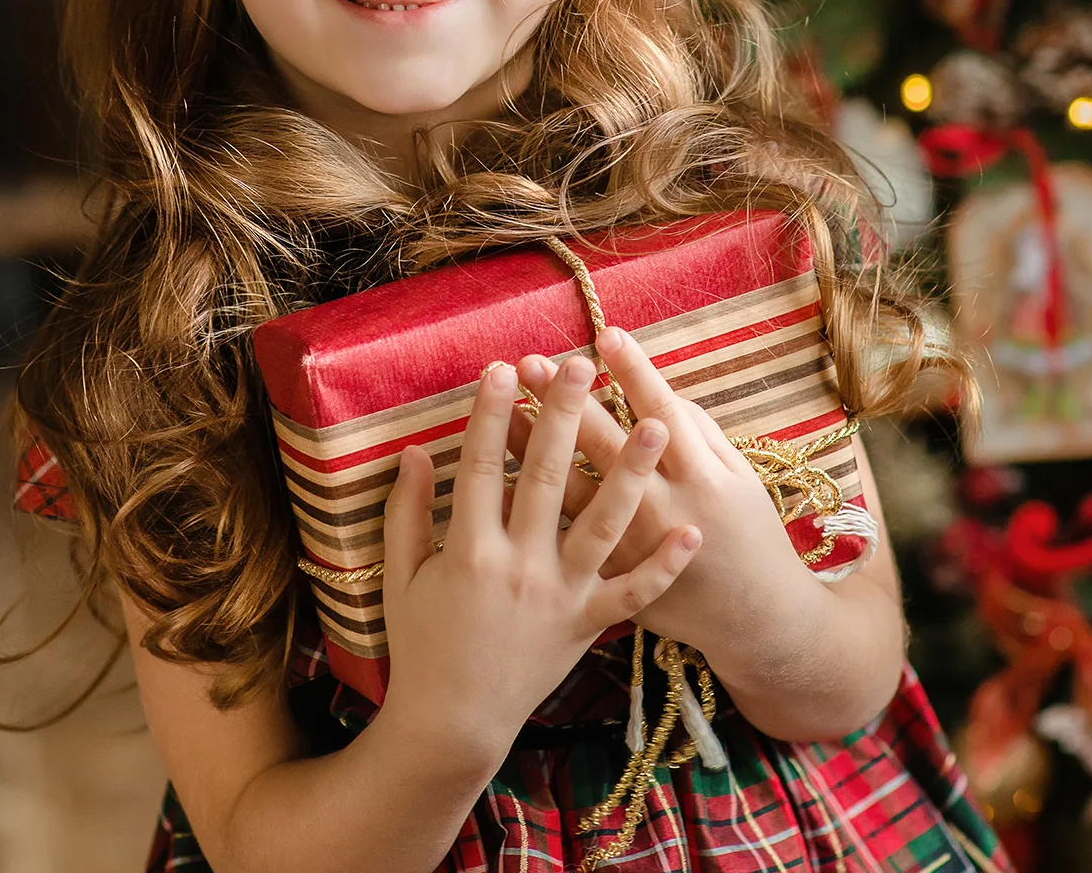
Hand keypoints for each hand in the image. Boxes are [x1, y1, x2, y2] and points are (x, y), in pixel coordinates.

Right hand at [378, 352, 701, 771]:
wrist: (452, 724)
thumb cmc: (421, 645)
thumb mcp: (399, 577)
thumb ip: (404, 512)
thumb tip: (413, 450)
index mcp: (467, 550)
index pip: (480, 465)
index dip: (492, 414)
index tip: (504, 367)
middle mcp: (518, 567)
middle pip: (545, 478)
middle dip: (565, 417)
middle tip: (582, 366)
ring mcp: (559, 596)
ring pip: (602, 525)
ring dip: (630, 473)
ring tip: (657, 424)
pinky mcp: (586, 624)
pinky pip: (632, 595)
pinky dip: (663, 567)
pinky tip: (692, 534)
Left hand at [507, 327, 799, 654]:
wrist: (756, 624)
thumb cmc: (752, 537)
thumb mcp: (741, 477)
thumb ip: (702, 433)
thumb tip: (657, 395)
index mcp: (700, 477)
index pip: (661, 409)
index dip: (634, 370)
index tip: (605, 334)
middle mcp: (661, 508)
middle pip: (603, 444)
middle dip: (565, 399)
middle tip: (531, 360)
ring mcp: (630, 548)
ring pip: (571, 490)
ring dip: (535, 446)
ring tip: (504, 408)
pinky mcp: (609, 582)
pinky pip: (562, 539)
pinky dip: (531, 510)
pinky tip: (502, 479)